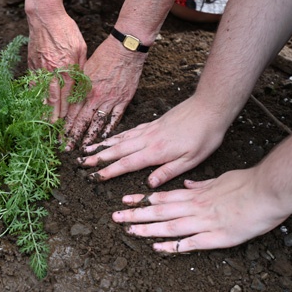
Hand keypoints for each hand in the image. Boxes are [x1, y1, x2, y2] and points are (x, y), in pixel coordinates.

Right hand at [26, 12, 86, 121]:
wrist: (45, 16)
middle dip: (52, 115)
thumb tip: (82, 83)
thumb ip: (81, 67)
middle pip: (52, 97)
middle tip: (52, 128)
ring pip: (41, 92)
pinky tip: (33, 102)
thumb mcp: (81, 48)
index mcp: (66, 67)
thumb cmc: (66, 30)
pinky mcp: (31, 63)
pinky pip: (32, 82)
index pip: (66, 94)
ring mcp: (40, 68)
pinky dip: (33, 94)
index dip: (65, 110)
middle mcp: (52, 70)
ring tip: (41, 121)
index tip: (64, 121)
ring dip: (41, 108)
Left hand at [64, 37, 144, 149]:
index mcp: (85, 89)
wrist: (126, 48)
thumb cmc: (104, 54)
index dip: (65, 127)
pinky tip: (104, 137)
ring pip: (98, 123)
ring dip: (90, 137)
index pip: (71, 113)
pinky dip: (109, 129)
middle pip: (82, 121)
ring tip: (83, 149)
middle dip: (73, 137)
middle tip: (67, 150)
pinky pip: (115, 118)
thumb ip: (77, 84)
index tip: (59, 137)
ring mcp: (111, 100)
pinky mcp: (124, 100)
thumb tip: (67, 97)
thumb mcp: (84, 68)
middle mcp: (96, 97)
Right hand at [78, 96, 227, 186]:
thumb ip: (168, 172)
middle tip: (81, 163)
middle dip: (98, 158)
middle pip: (117, 150)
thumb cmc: (204, 135)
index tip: (94, 176)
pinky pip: (129, 131)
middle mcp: (148, 139)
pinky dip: (116, 136)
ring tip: (87, 150)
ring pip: (120, 139)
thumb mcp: (192, 160)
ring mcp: (149, 130)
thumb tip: (149, 184)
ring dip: (102, 145)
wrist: (209, 107)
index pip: (127, 163)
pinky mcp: (153, 123)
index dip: (109, 171)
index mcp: (156, 151)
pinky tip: (111, 139)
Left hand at [111, 169, 289, 252]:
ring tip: (128, 231)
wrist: (267, 191)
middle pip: (159, 211)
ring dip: (147, 229)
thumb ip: (200, 184)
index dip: (141, 200)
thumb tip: (185, 184)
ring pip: (168, 225)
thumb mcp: (219, 178)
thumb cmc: (247, 183)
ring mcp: (203, 222)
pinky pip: (190, 243)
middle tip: (115, 218)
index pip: (162, 196)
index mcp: (195, 194)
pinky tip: (157, 248)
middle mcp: (194, 207)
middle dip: (135, 215)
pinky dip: (173, 246)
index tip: (124, 201)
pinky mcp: (217, 237)